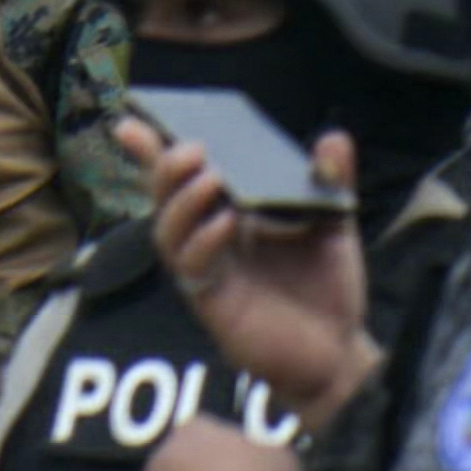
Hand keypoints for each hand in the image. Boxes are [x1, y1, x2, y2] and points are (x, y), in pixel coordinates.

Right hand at [122, 113, 386, 418]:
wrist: (337, 350)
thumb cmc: (326, 288)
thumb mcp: (335, 226)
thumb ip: (333, 182)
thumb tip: (334, 137)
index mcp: (232, 215)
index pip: (188, 178)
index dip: (155, 151)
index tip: (132, 119)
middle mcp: (211, 240)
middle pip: (168, 199)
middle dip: (167, 169)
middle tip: (189, 148)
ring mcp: (208, 272)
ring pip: (171, 232)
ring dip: (184, 202)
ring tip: (209, 178)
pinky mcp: (213, 303)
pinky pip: (196, 269)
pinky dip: (206, 241)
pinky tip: (226, 224)